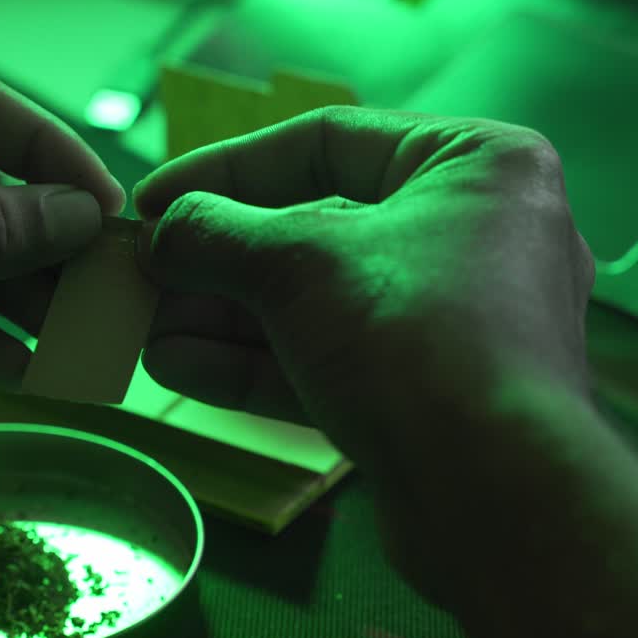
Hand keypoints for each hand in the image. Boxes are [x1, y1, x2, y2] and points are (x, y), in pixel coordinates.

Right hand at [133, 106, 593, 595]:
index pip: (326, 142)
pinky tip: (178, 365)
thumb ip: (217, 235)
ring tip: (144, 328)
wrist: (495, 495)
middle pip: (317, 229)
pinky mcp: (434, 395)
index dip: (225, 168)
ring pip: (320, 304)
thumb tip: (161, 233)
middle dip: (219, 260)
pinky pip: (336, 360)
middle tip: (142, 276)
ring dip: (225, 317)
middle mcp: (477, 234)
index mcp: (475, 165)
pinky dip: (258, 362)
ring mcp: (458, 322)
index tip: (155, 200)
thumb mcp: (297, 264)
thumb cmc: (413, 337)